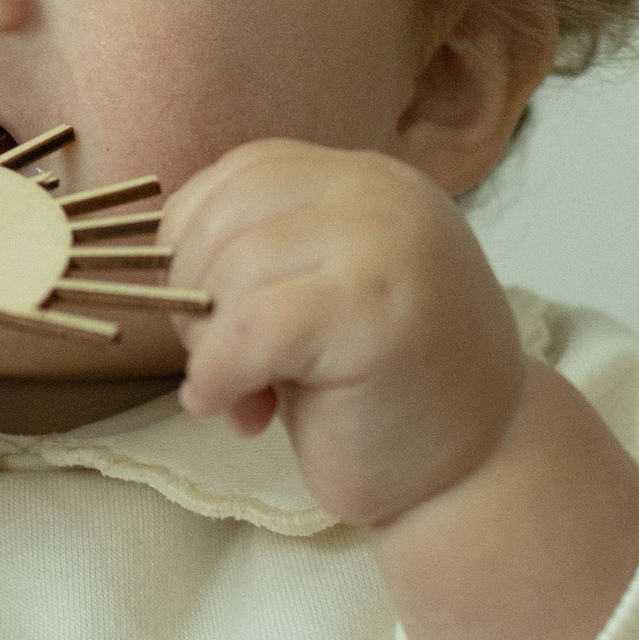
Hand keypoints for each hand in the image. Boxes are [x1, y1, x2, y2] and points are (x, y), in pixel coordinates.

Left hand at [164, 142, 525, 530]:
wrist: (480, 464)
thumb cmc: (386, 391)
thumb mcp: (321, 295)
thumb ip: (262, 257)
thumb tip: (158, 267)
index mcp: (365, 181)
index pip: (240, 175)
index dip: (194, 245)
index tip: (210, 316)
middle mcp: (379, 195)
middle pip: (224, 217)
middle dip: (194, 299)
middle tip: (225, 366)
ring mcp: (384, 245)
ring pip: (230, 272)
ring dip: (210, 349)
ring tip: (248, 397)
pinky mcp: (373, 311)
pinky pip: (250, 328)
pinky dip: (220, 375)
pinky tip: (236, 411)